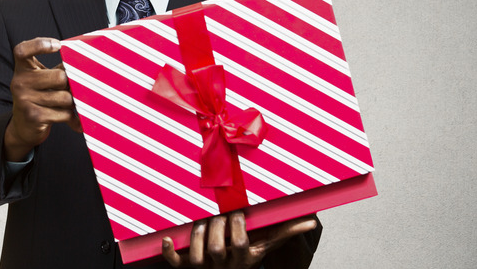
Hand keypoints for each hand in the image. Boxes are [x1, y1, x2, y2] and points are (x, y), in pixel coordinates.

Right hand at [4, 37, 80, 160]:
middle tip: (69, 89)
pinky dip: (71, 117)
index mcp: (22, 69)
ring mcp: (25, 99)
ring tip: (66, 104)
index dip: (39, 44)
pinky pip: (64, 113)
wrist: (23, 126)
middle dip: (70, 85)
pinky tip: (70, 118)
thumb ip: (58, 70)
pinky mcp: (33, 116)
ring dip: (71, 102)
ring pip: (65, 97)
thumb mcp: (43, 80)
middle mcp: (19, 82)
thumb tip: (85, 67)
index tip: (58, 45)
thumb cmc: (40, 97)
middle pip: (59, 77)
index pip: (22, 50)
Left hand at [162, 212, 317, 268]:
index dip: (237, 228)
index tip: (237, 214)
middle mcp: (223, 264)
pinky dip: (169, 252)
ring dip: (195, 237)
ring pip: (197, 255)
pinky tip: (167, 239)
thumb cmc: (246, 255)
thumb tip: (309, 222)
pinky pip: (176, 264)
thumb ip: (284, 232)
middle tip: (217, 215)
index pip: (240, 243)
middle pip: (217, 248)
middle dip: (216, 228)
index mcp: (243, 258)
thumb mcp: (264, 245)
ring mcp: (204, 267)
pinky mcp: (187, 268)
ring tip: (199, 224)